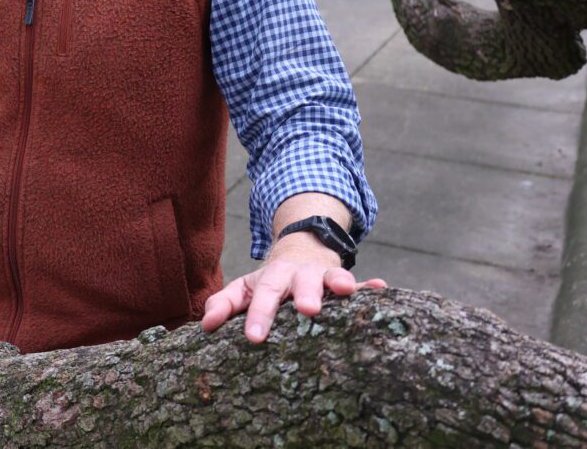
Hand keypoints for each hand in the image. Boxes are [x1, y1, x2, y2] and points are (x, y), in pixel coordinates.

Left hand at [200, 236, 385, 342]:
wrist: (302, 249)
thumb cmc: (270, 282)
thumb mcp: (245, 288)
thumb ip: (223, 304)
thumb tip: (205, 325)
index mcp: (273, 278)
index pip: (262, 296)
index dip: (257, 315)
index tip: (253, 337)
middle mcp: (299, 275)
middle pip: (300, 283)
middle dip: (304, 294)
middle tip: (308, 310)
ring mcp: (324, 277)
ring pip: (332, 278)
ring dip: (339, 282)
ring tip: (346, 290)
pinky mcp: (345, 282)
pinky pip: (360, 283)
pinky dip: (370, 287)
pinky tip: (381, 288)